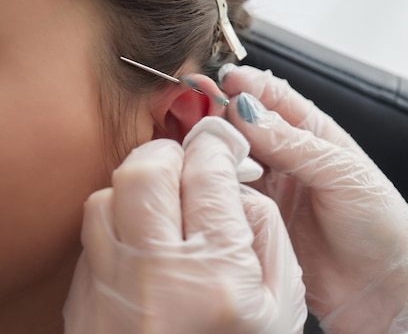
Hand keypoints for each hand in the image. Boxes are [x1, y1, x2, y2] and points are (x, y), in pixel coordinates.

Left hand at [63, 117, 306, 333]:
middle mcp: (157, 278)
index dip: (216, 147)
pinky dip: (118, 223)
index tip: (219, 143)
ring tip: (163, 205)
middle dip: (170, 155)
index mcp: (217, 277)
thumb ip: (267, 234)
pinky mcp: (83, 305)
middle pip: (145, 172)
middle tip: (187, 166)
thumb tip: (235, 189)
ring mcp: (110, 291)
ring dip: (138, 188)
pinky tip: (145, 241)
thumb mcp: (282, 305)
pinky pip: (92, 237)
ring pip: (106, 197)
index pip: (208, 177)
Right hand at [221, 65, 407, 333]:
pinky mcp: (257, 222)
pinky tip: (203, 182)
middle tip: (194, 113)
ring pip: (230, 159)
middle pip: (243, 126)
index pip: (274, 97)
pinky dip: (213, 187)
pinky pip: (228, 197)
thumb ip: (293, 143)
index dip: (247, 85)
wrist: (383, 287)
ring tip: (195, 146)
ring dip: (212, 151)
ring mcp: (270, 190)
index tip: (222, 81)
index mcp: (315, 134)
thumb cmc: (380, 223)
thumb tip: (247, 110)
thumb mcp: (341, 173)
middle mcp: (288, 158)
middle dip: (219, 116)